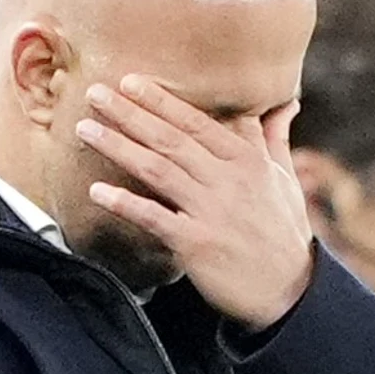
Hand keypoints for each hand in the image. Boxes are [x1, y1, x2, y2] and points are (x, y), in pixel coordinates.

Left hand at [77, 75, 313, 329]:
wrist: (289, 291)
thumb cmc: (283, 233)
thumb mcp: (284, 180)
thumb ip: (273, 140)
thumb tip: (286, 104)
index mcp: (247, 160)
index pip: (196, 123)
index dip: (161, 101)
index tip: (129, 82)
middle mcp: (228, 180)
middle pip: (170, 140)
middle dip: (129, 113)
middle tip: (94, 92)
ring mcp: (211, 211)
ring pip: (157, 170)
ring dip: (118, 147)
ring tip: (85, 129)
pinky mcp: (195, 244)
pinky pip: (153, 218)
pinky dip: (124, 203)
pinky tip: (96, 191)